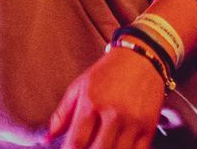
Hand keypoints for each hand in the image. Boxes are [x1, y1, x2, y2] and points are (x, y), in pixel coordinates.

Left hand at [47, 48, 164, 148]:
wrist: (144, 56)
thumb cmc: (109, 71)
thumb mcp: (80, 86)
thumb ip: (62, 114)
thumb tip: (47, 138)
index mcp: (92, 103)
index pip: (76, 144)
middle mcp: (114, 113)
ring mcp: (133, 121)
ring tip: (101, 147)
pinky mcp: (149, 125)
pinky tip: (118, 148)